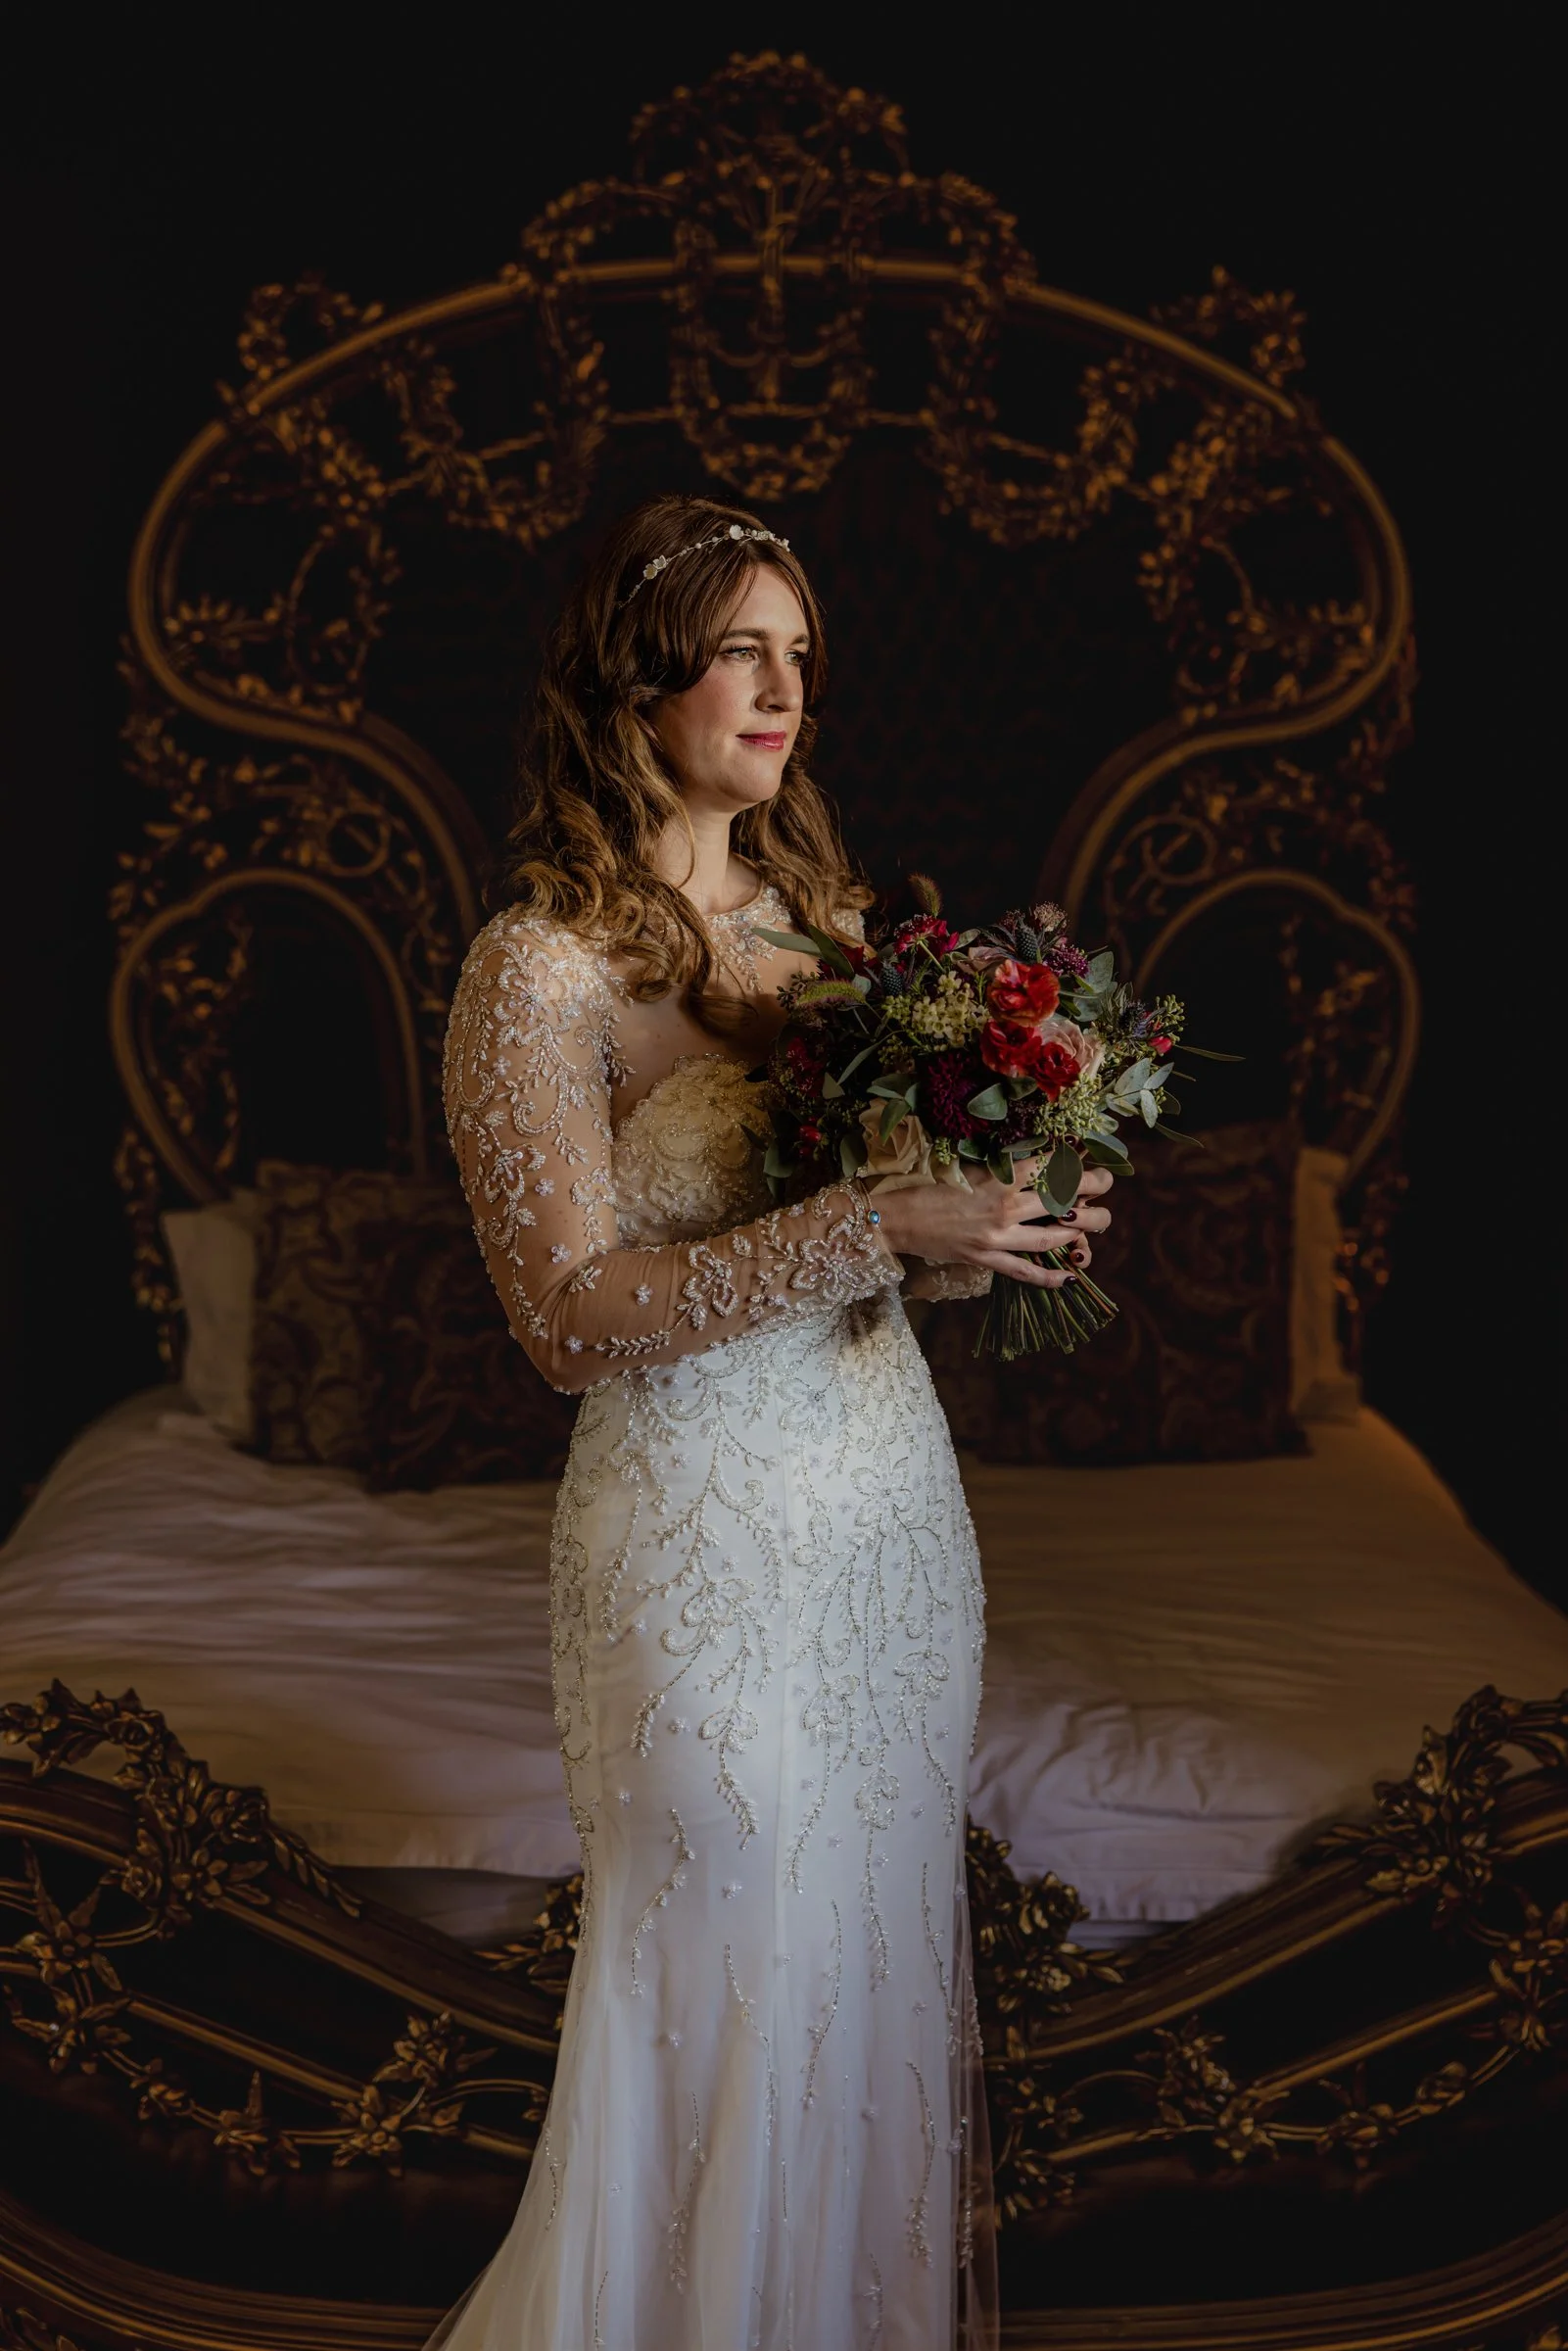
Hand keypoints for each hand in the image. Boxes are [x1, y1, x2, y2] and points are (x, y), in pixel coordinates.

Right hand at [870, 1160, 1112, 1288]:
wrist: (897, 1216)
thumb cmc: (928, 1185)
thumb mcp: (967, 1166)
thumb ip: (1001, 1166)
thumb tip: (1034, 1161)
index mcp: (999, 1178)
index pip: (1050, 1168)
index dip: (1076, 1163)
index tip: (1089, 1158)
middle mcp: (1004, 1208)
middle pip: (1062, 1203)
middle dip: (1092, 1195)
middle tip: (1105, 1189)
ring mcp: (997, 1238)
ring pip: (1052, 1239)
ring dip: (1080, 1234)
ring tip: (1097, 1225)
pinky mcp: (986, 1259)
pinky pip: (1024, 1272)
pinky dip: (1049, 1277)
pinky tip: (1069, 1277)